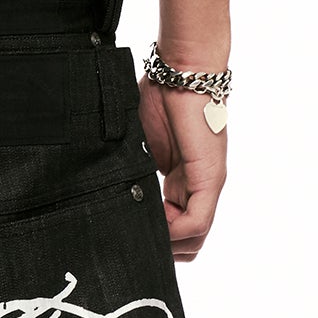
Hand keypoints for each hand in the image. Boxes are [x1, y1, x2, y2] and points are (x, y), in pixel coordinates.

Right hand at [139, 77, 227, 261]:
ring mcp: (206, 184)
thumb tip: (108, 190)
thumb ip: (133, 170)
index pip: (177, 226)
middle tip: (136, 235)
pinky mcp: (209, 178)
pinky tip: (156, 223)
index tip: (131, 227)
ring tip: (143, 229)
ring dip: (168, 241)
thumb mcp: (138, 144)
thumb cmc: (160, 97)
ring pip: (196, 237)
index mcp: (183, 180)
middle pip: (189, 240)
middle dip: (162, 245)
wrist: (181, 72)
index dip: (156, 235)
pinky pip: (198, 221)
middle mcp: (198, 186)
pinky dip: (176, 232)